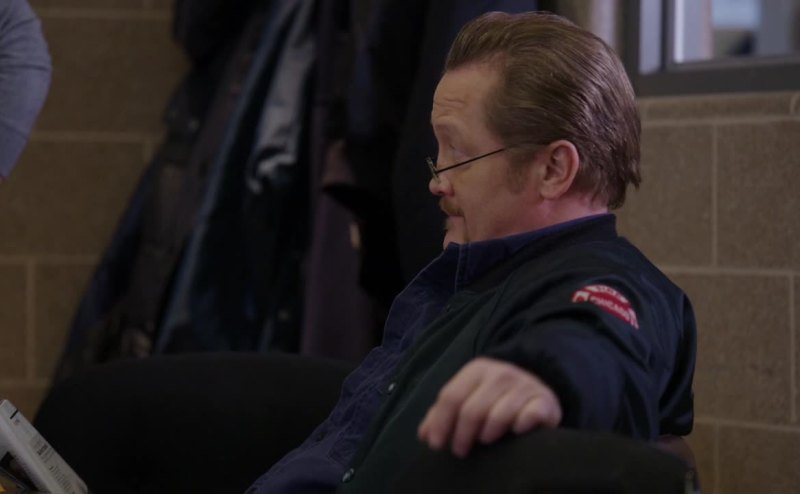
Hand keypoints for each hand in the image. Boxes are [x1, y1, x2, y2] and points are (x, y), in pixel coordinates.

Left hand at [417, 357, 561, 457]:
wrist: (536, 387)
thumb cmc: (494, 396)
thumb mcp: (468, 397)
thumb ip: (443, 414)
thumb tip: (425, 435)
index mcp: (477, 370)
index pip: (452, 396)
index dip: (441, 422)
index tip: (437, 445)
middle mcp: (501, 373)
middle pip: (473, 409)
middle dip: (462, 435)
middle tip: (459, 451)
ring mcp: (525, 385)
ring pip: (499, 415)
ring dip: (487, 434)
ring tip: (484, 441)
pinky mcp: (545, 400)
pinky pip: (529, 416)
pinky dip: (520, 427)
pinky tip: (515, 433)